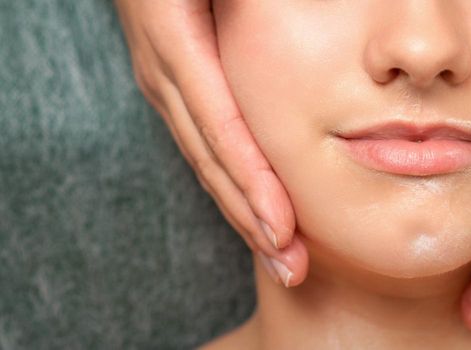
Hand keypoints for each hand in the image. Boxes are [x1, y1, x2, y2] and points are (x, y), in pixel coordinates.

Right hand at [114, 0, 307, 286]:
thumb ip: (247, 7)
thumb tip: (270, 52)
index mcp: (175, 36)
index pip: (219, 125)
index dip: (253, 182)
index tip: (286, 230)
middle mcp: (163, 64)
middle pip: (211, 154)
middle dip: (252, 215)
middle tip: (293, 265)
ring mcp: (162, 73)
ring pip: (204, 155)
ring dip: (243, 208)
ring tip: (281, 252)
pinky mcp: (171, 77)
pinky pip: (202, 137)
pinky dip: (230, 178)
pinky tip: (256, 206)